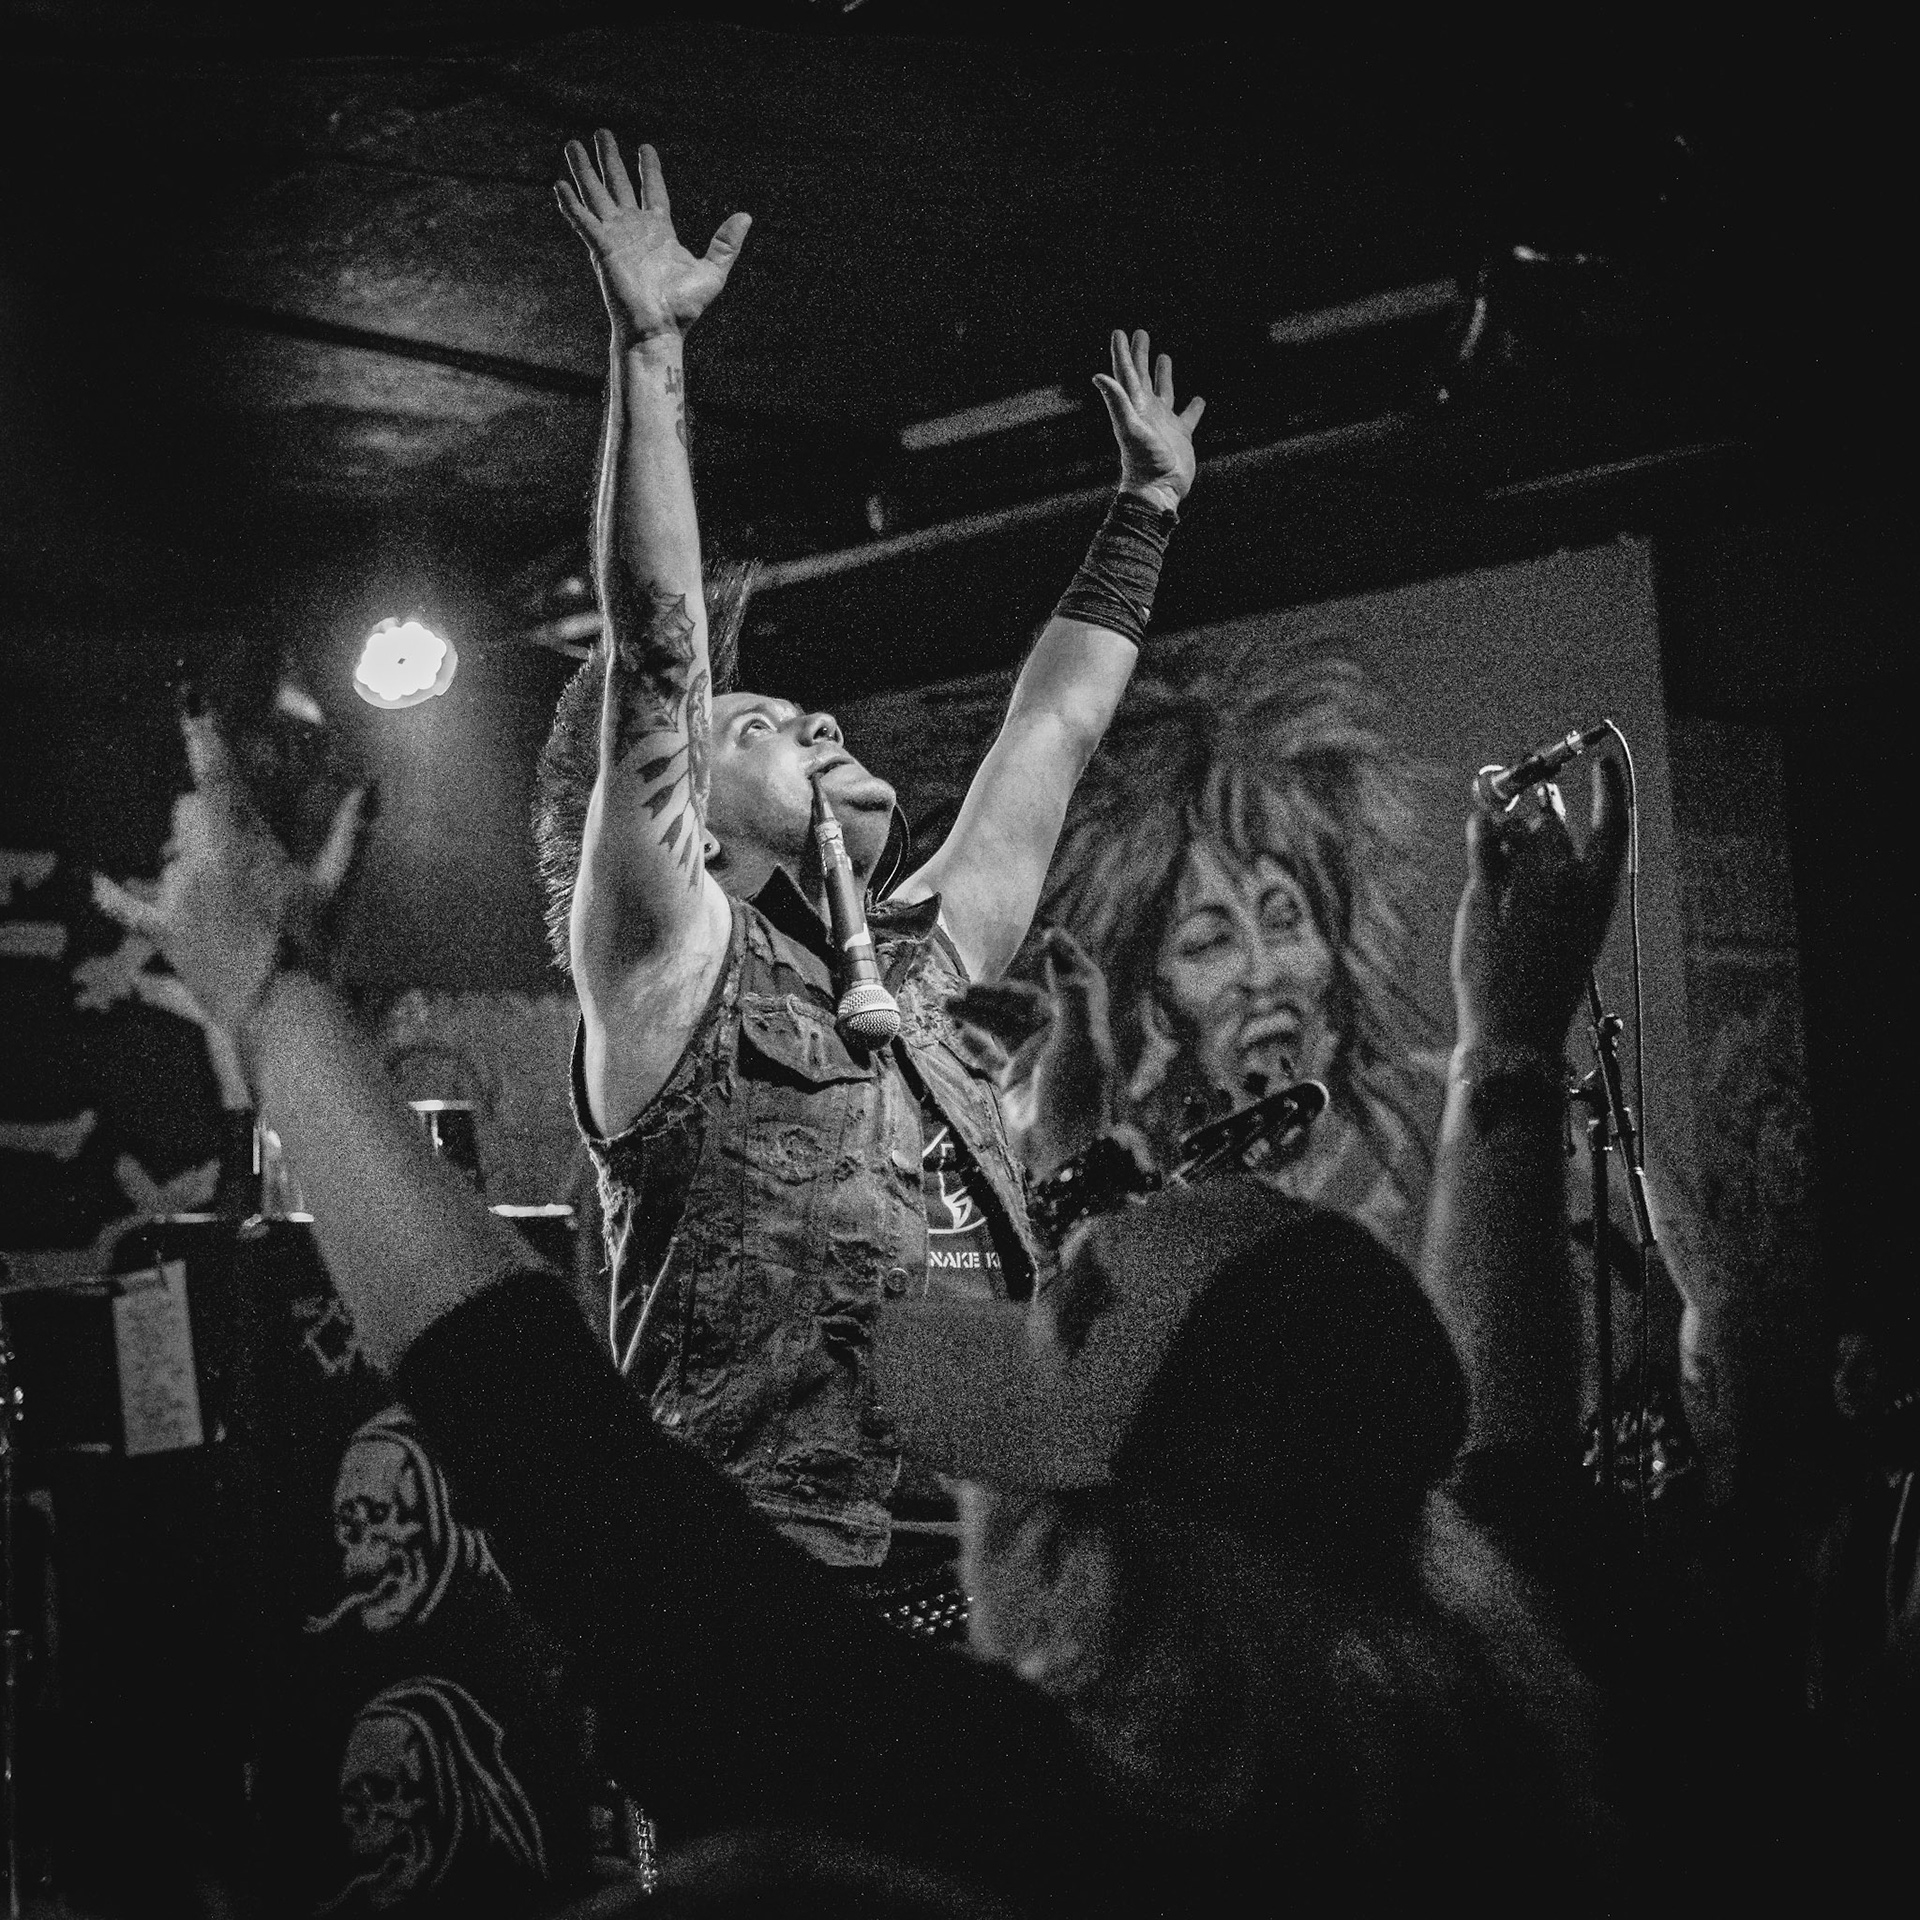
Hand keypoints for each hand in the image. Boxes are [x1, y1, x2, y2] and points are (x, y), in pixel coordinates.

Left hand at [93, 713, 370, 1034]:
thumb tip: (372, 785)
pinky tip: (98, 883)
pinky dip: (112, 896)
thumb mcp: (337, 887)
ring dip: (193, 858)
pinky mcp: (162, 930)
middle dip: (211, 815)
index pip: (216, 774)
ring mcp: (174, 896)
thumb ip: (351, 831)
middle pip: (189, 810)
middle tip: (246, 844)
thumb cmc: (315, 948)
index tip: (192, 698)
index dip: (203, 733)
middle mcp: (197, 860)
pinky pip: (125, 906)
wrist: (283, 1012)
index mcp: (241, 842)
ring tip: (228, 893)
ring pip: (171, 852)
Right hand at [555, 131, 751, 345]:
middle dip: (609, 158)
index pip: (653, 190)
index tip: (644, 147)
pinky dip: (570, 204)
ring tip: (572, 144)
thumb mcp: (713, 272)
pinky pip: (582, 221)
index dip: (649, 168)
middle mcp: (634, 229)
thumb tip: (745, 217)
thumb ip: (725, 244)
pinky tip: (558, 185)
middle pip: (619, 184)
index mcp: (660, 231)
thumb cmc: (684, 309)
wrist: (659, 330)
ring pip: (596, 195)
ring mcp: (616, 237)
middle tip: (601, 132)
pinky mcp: (601, 248)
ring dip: (584, 170)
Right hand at [950, 928, 1117, 1179]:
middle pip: (1023, 1003)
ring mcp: (1033, 1061)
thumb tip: (1057, 940)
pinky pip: (989, 1055)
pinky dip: (973, 1042)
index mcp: (1077, 1025)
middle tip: (962, 991)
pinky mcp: (1014, 1083)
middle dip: (994, 994)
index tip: (1048, 934)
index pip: (1073, 981)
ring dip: (977, 1013)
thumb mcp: (1078, 1041)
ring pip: (1001, 1025)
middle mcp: (1056, 1039)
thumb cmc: (1075, 1096)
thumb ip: (1070, 991)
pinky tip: (955, 1031)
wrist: (1062, 1154)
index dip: (1063, 957)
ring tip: (948, 1005)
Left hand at [1092, 329, 1205, 513]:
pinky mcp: (1181, 436)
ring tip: (1164, 356)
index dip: (1122, 353)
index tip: (1119, 332)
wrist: (1159, 490)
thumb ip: (1116, 401)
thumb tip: (1098, 376)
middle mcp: (1147, 411)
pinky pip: (1188, 417)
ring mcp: (1164, 423)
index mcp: (1135, 406)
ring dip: (1162, 374)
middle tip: (1140, 333)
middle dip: (1139, 355)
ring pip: (1164, 392)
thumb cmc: (1144, 461)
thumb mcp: (1130, 428)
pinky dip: (1194, 407)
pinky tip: (1199, 399)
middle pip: (1141, 377)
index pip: (1126, 373)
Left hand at [1450, 756, 1627, 1057]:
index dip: (1612, 789)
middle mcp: (1568, 880)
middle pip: (1552, 824)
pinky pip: (1483, 837)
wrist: (1516, 1023)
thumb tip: (1538, 831)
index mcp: (1600, 892)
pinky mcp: (1488, 888)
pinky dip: (1481, 827)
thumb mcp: (1573, 928)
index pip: (1615, 824)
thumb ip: (1563, 880)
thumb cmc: (1544, 981)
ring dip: (1508, 837)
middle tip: (1526, 837)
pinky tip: (1481, 824)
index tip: (1606, 763)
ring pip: (1516, 831)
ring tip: (1503, 871)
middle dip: (1538, 825)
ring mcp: (1527, 881)